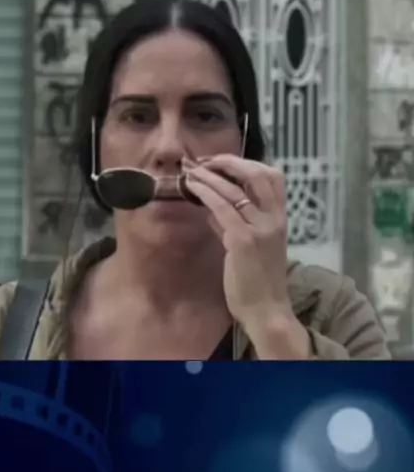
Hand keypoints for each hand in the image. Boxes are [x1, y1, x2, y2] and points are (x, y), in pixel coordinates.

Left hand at [184, 155, 309, 357]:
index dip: (247, 163)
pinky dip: (205, 193)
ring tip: (191, 170)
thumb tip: (211, 205)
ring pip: (235, 189)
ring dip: (210, 175)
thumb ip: (232, 224)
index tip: (222, 162)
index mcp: (280, 218)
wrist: (266, 310)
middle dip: (229, 162)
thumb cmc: (258, 281)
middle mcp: (274, 219)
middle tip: (205, 161)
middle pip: (258, 174)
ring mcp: (260, 229)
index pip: (273, 177)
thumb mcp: (249, 245)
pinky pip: (222, 208)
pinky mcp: (243, 241)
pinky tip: (192, 188)